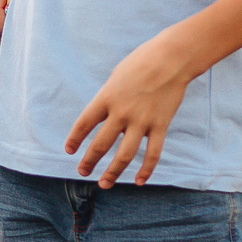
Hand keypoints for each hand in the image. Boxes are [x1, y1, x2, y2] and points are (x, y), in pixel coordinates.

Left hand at [65, 34, 192, 186]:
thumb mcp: (116, 77)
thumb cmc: (142, 62)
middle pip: (101, 144)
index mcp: (106, 97)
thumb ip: (109, 98)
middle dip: (89, 161)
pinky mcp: (160, 125)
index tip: (69, 150)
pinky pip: (153, 153)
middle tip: (82, 172)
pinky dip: (146, 170)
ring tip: (104, 183)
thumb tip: (103, 117)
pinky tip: (139, 181)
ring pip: (125, 155)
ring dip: (113, 172)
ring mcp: (142, 121)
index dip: (74, 140)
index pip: (84, 124)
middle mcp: (121, 112)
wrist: (171, 58)